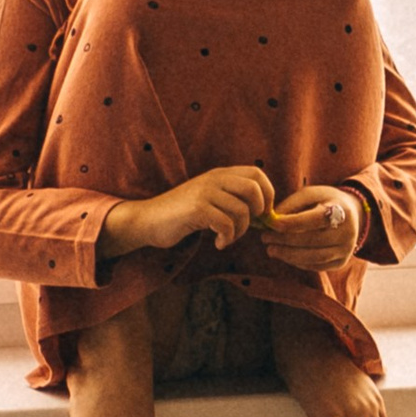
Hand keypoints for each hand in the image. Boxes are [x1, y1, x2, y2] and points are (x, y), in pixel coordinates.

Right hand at [103, 167, 274, 258]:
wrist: (148, 220)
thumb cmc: (181, 215)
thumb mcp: (209, 199)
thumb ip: (232, 199)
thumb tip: (264, 214)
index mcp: (220, 174)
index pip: (257, 173)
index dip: (267, 193)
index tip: (262, 213)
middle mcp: (214, 179)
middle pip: (253, 189)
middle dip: (258, 211)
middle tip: (249, 226)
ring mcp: (205, 193)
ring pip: (242, 211)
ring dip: (240, 231)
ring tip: (227, 238)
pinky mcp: (197, 209)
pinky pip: (226, 224)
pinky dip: (227, 238)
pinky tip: (218, 243)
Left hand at [258, 182, 367, 267]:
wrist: (352, 214)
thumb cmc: (324, 201)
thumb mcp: (310, 194)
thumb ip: (291, 204)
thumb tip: (270, 220)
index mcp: (341, 210)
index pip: (313, 219)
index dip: (290, 223)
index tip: (271, 224)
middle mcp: (348, 232)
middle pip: (312, 240)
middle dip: (285, 241)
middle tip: (265, 238)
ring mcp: (346, 250)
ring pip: (313, 257)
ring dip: (288, 255)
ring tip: (271, 250)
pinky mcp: (341, 263)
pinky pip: (316, 266)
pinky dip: (297, 262)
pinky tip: (285, 255)